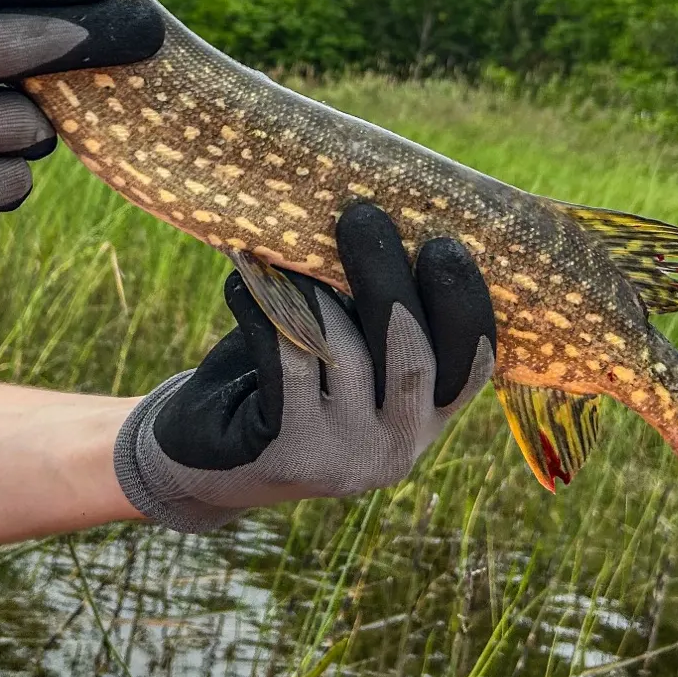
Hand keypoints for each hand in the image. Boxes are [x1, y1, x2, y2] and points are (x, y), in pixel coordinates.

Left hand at [113, 203, 496, 530]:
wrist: (206, 461)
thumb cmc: (279, 384)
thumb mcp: (341, 354)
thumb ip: (370, 313)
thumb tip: (382, 215)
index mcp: (425, 418)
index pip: (471, 364)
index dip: (464, 304)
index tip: (445, 243)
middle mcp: (397, 446)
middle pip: (411, 354)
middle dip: (387, 277)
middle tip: (361, 217)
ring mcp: (347, 456)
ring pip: (343, 352)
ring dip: (309, 290)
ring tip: (279, 251)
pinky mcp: (293, 453)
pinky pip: (287, 360)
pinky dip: (265, 310)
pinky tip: (243, 282)